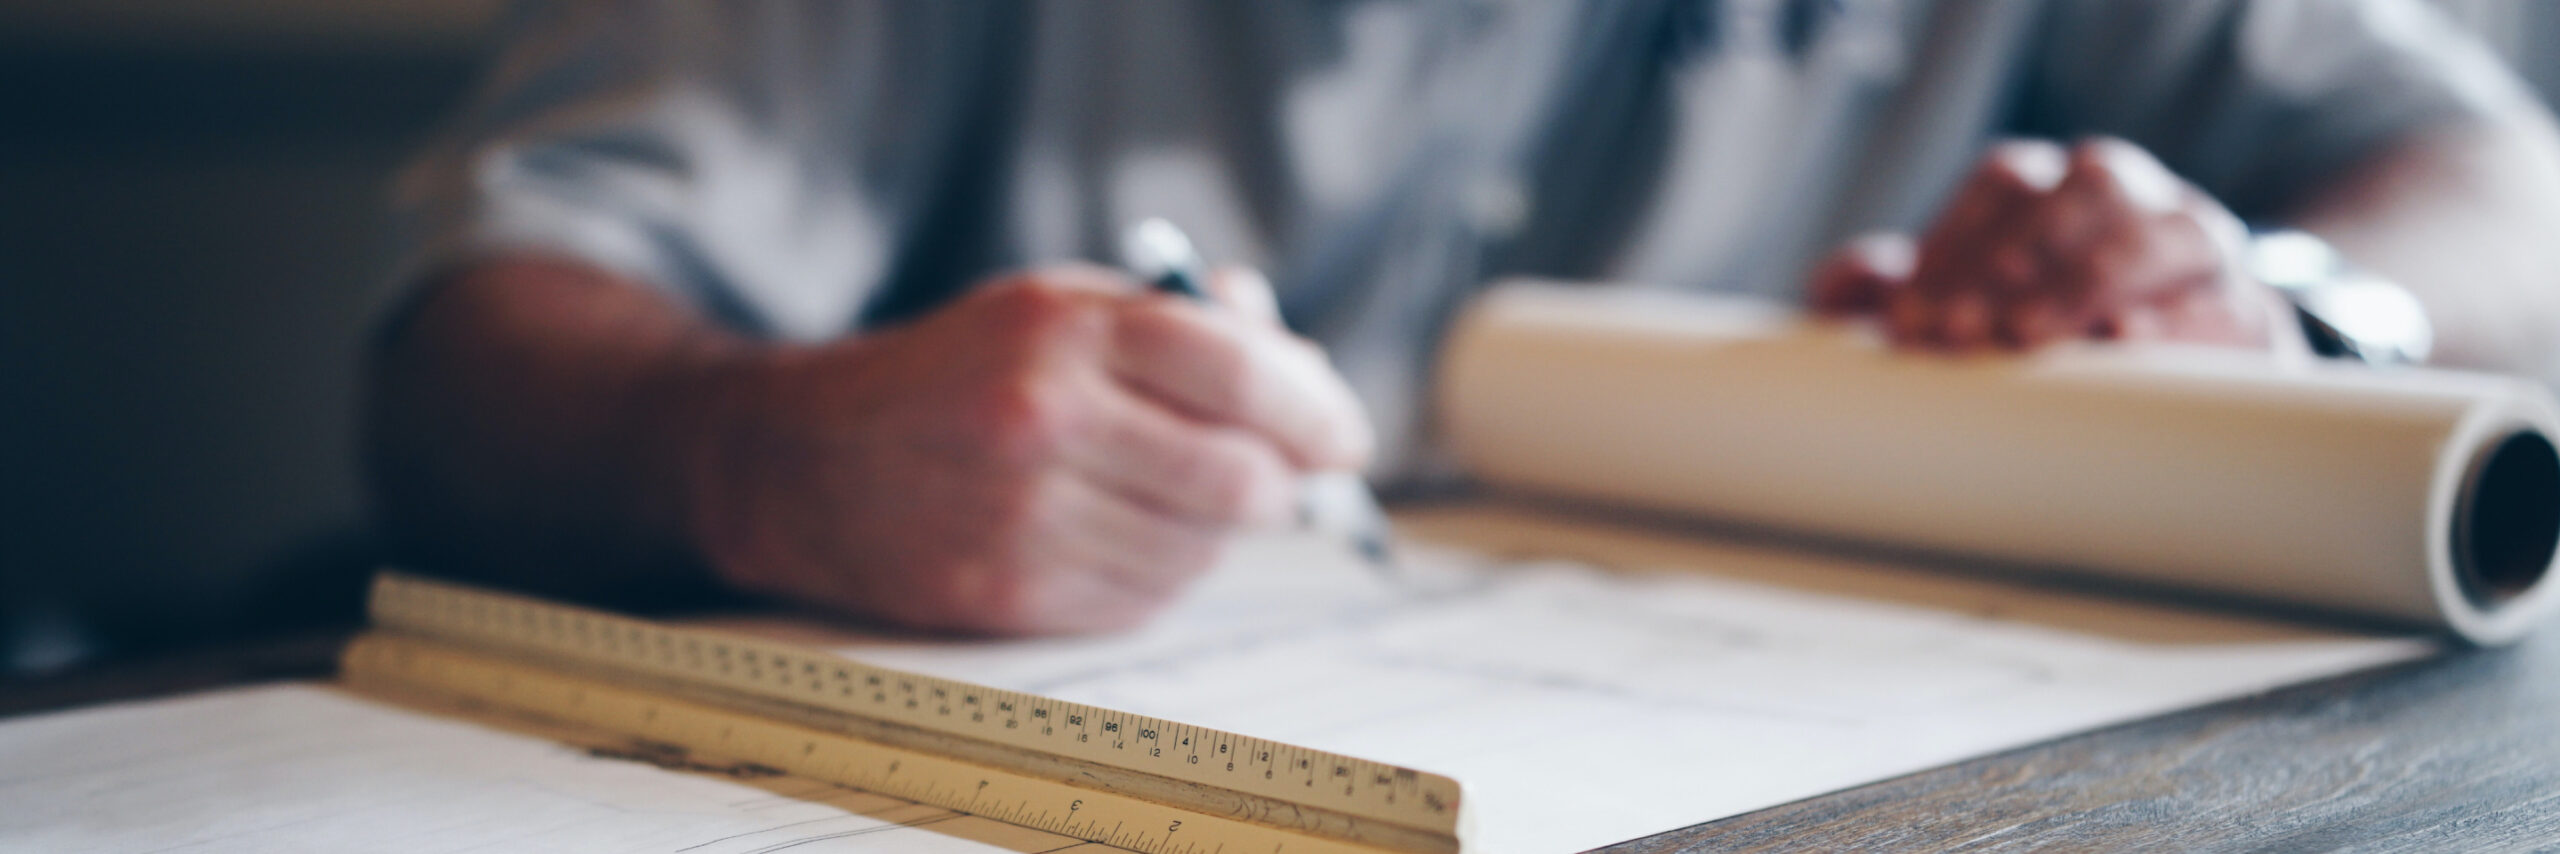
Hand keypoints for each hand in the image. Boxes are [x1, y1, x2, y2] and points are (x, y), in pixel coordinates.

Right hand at [683, 264, 1372, 634]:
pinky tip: (1124, 533)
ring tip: (1175, 493)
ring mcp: (1026, 517)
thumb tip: (1297, 358)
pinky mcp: (1010, 593)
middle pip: (1239, 479)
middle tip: (1285, 475)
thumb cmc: (954, 374)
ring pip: (1201, 550)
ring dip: (1217, 530)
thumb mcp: (1054, 306)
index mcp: (1063, 330)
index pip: (1240, 371)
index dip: (1316, 409)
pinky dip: (1163, 571)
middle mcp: (1045, 421)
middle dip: (1281, 483)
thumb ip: (1178, 321)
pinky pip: (1147, 599)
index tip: (1344, 435)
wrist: (803, 459)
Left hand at [1810, 137, 2303, 353]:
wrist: (2170, 379)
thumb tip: (1843, 284)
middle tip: (1957, 331)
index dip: (1955, 242)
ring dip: (2088, 279)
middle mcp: (2132, 197)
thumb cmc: (2034, 335)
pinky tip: (2128, 344)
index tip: (1910, 320)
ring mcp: (2198, 245)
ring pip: (2162, 232)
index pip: (2004, 182)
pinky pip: (2225, 304)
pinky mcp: (2249, 311)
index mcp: (2056, 183)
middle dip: (2013, 260)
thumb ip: (1892, 293)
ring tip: (2028, 334)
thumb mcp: (1957, 310)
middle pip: (2081, 192)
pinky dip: (2178, 323)